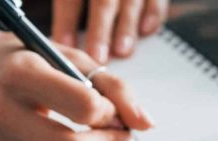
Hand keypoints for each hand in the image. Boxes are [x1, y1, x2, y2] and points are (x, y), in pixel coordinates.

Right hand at [0, 31, 152, 140]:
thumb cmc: (21, 58)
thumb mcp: (66, 54)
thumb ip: (111, 85)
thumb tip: (144, 123)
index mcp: (19, 73)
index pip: (81, 106)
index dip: (108, 112)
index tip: (113, 109)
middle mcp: (2, 109)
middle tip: (122, 134)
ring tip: (108, 139)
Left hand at [51, 0, 168, 62]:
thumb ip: (69, 11)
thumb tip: (61, 46)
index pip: (71, 0)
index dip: (67, 23)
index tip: (64, 48)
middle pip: (103, 2)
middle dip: (100, 31)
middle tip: (97, 57)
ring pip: (130, 2)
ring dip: (126, 27)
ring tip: (122, 51)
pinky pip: (156, 0)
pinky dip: (153, 14)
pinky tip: (147, 31)